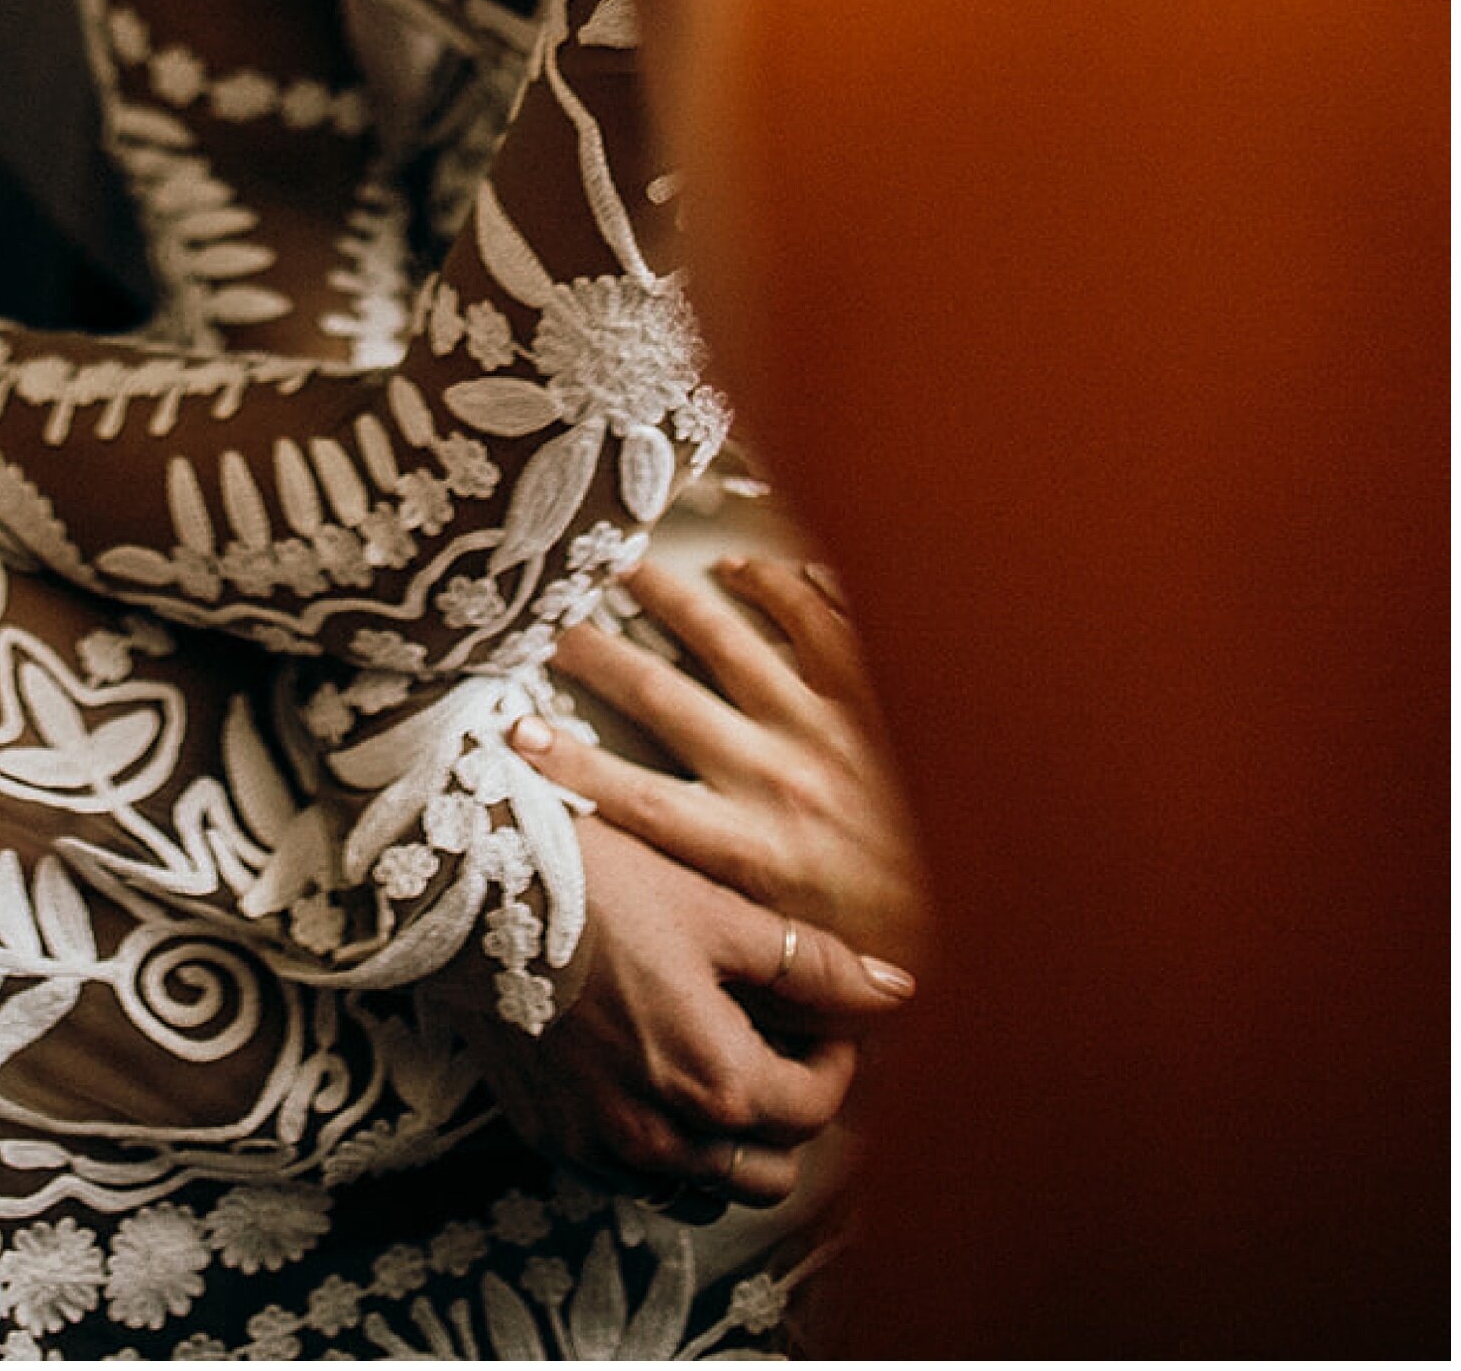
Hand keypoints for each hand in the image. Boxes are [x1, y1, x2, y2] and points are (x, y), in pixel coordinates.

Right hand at [476, 814, 909, 1202]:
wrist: (468, 889)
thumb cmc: (595, 888)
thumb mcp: (715, 911)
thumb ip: (812, 964)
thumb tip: (897, 991)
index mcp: (714, 1082)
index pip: (815, 1109)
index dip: (835, 1061)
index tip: (820, 1019)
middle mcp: (660, 1137)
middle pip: (769, 1172)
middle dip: (789, 1114)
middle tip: (776, 1046)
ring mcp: (601, 1148)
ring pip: (703, 1186)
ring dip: (728, 1142)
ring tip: (716, 1062)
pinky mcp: (554, 1141)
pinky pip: (635, 1177)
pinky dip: (662, 1145)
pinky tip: (652, 1076)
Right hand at [517, 559, 926, 973]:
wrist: (1024, 910)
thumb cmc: (929, 952)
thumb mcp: (825, 973)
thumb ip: (750, 951)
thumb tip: (699, 958)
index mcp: (752, 852)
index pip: (631, 799)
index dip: (565, 765)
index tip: (513, 733)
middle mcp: (775, 776)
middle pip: (661, 696)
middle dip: (596, 655)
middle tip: (550, 621)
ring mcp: (827, 723)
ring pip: (730, 639)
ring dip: (672, 597)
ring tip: (629, 565)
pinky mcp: (877, 691)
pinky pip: (819, 617)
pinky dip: (781, 585)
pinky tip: (753, 565)